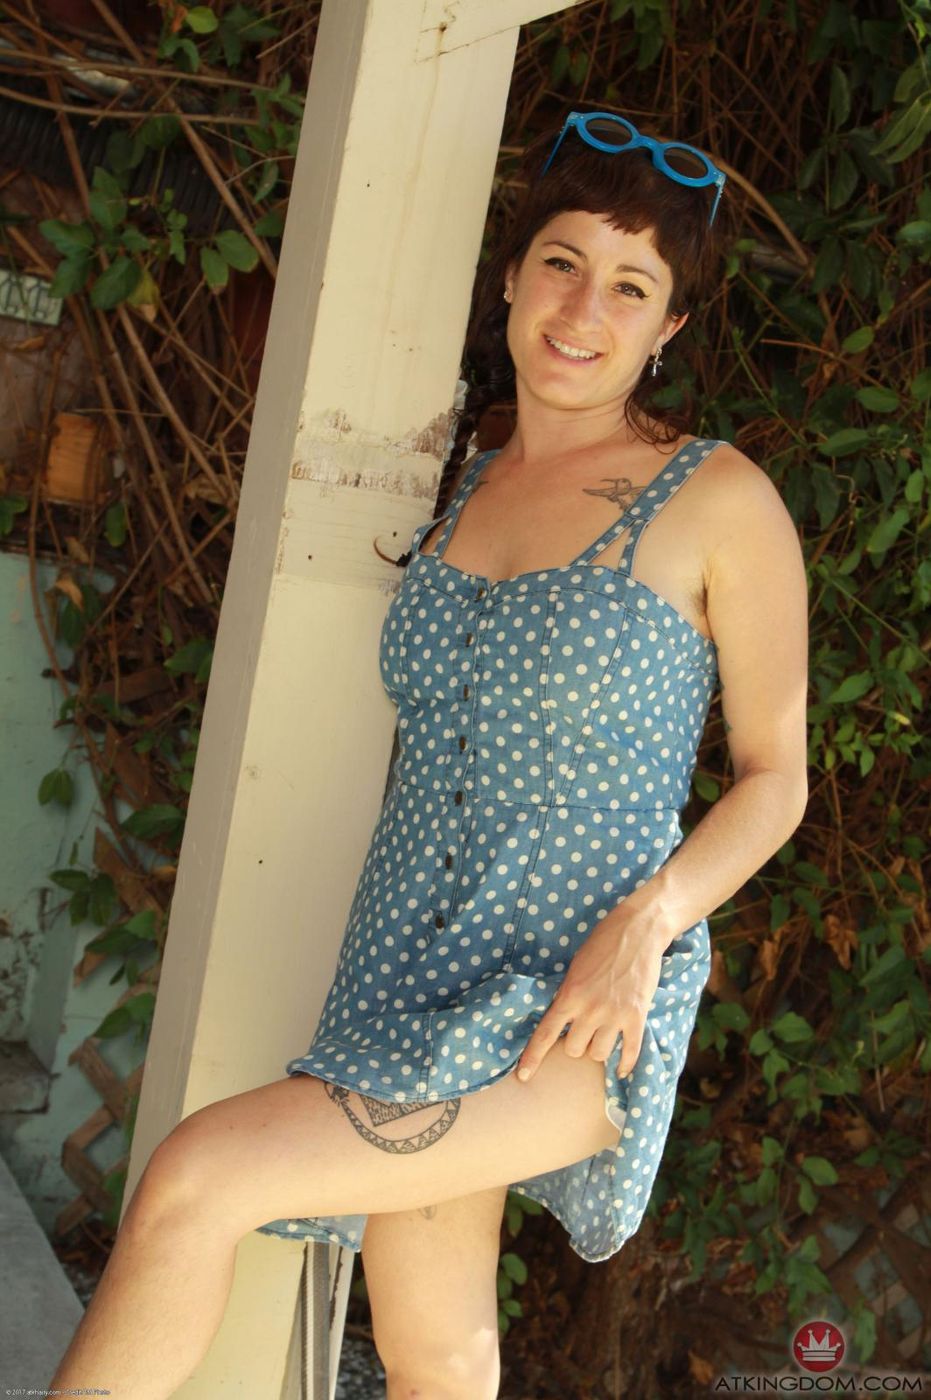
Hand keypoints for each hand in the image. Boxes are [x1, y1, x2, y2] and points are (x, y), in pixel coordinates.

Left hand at [516, 914, 665, 1081]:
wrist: (638, 931)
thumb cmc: (603, 943)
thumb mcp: (575, 967)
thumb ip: (567, 994)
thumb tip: (560, 1018)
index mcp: (569, 994)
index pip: (545, 1033)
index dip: (533, 1057)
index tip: (523, 1076)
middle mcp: (590, 1009)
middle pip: (573, 1049)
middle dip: (575, 1043)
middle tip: (583, 1030)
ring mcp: (614, 1015)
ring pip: (598, 1054)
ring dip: (598, 1048)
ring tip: (603, 1034)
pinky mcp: (637, 1016)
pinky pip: (630, 1052)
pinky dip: (625, 1064)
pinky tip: (622, 1068)